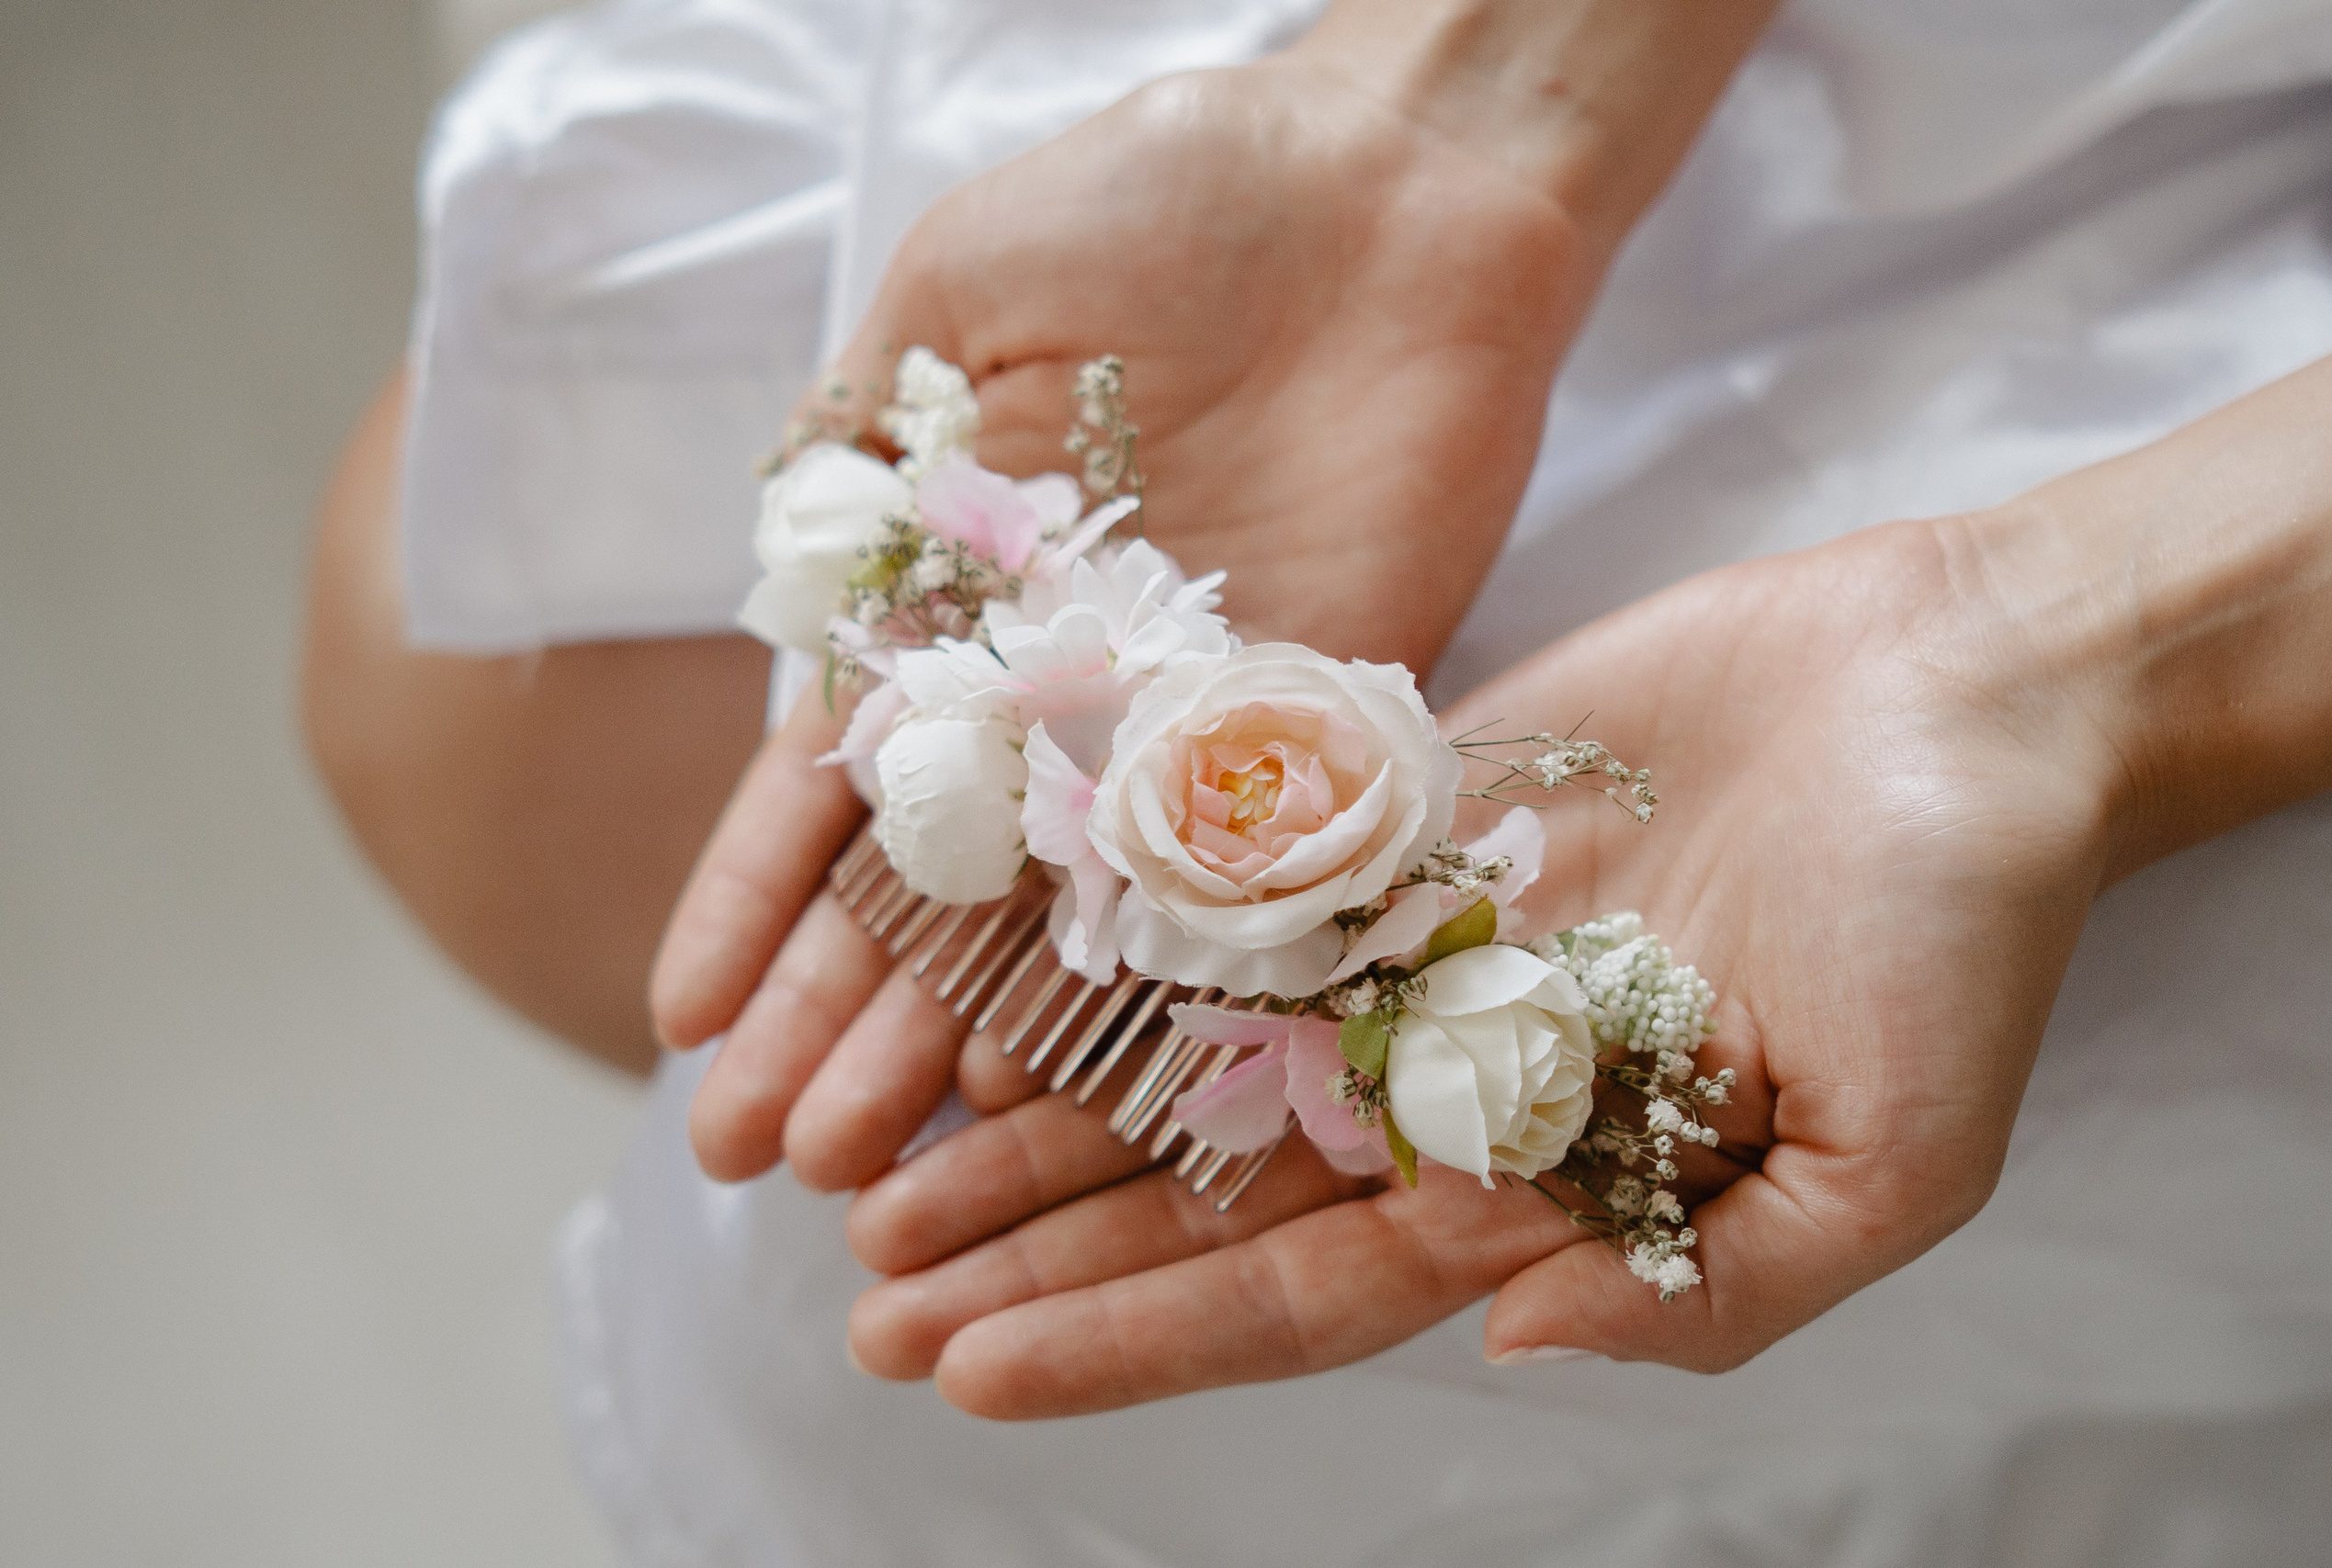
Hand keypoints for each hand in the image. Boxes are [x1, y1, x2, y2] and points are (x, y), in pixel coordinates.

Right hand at [650, 2, 1776, 1184]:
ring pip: (1055, 921)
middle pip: (927, 889)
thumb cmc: (1160, 199)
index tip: (686, 1025)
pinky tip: (1059, 1091)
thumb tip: (783, 620)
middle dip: (835, 1021)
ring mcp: (1179, 728)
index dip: (756, 906)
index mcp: (950, 602)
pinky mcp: (1313, 733)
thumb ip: (863, 460)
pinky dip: (1146, 991)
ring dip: (959, 1044)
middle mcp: (1052, 693)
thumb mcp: (951, 298)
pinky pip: (1224, 888)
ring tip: (877, 1169)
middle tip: (759, 1157)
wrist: (1392, 186)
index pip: (831, 784)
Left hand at [839, 344, 2331, 1414]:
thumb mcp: (1894, 1161)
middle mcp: (1438, 1072)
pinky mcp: (1389, 800)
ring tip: (869, 1167)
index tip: (971, 1373)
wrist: (1965, 690)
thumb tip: (1517, 1341)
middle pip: (1194, 1187)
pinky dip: (1096, 926)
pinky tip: (968, 972)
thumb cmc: (1957, 928)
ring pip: (1174, 1044)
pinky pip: (1212, 873)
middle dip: (1033, 1249)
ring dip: (1025, 1110)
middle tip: (869, 1297)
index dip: (1130, 1337)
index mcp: (1534, 1180)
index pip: (1294, 1293)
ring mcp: (1400, 933)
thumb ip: (1713, 1287)